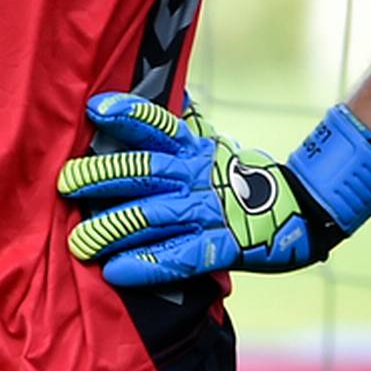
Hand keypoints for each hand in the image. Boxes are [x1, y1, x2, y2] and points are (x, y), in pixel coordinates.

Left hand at [60, 95, 370, 285]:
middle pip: (143, 171)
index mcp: (196, 150)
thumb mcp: (215, 148)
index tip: (93, 108)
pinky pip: (178, 257)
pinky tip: (115, 271)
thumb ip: (185, 131)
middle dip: (101, 176)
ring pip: (151, 218)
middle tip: (65, 183)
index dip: (127, 114)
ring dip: (111, 229)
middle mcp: (198, 177)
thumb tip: (167, 99)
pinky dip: (146, 265)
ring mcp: (209, 212)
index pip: (158, 126)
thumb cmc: (246, 180)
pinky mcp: (221, 247)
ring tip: (78, 242)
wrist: (304, 211)